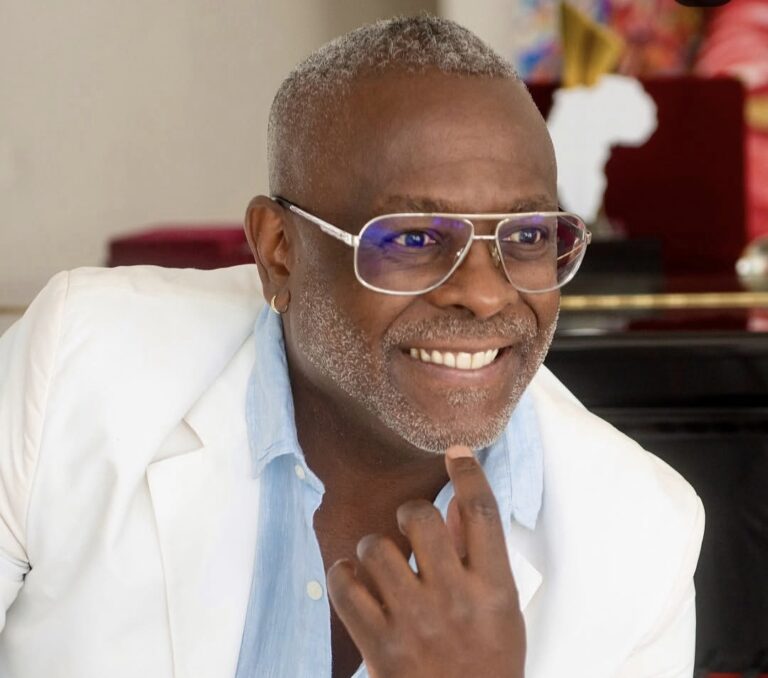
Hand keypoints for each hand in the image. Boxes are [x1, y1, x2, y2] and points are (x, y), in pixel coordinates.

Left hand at [327, 445, 524, 677]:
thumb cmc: (487, 665)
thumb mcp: (500, 611)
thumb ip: (478, 556)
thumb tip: (456, 506)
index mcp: (494, 591)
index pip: (483, 514)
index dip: (469, 474)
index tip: (456, 452)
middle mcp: (454, 601)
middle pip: (423, 519)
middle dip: (411, 512)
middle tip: (410, 526)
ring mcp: (414, 623)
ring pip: (378, 548)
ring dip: (374, 546)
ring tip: (380, 563)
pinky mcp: (379, 646)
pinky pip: (344, 587)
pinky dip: (342, 574)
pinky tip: (352, 579)